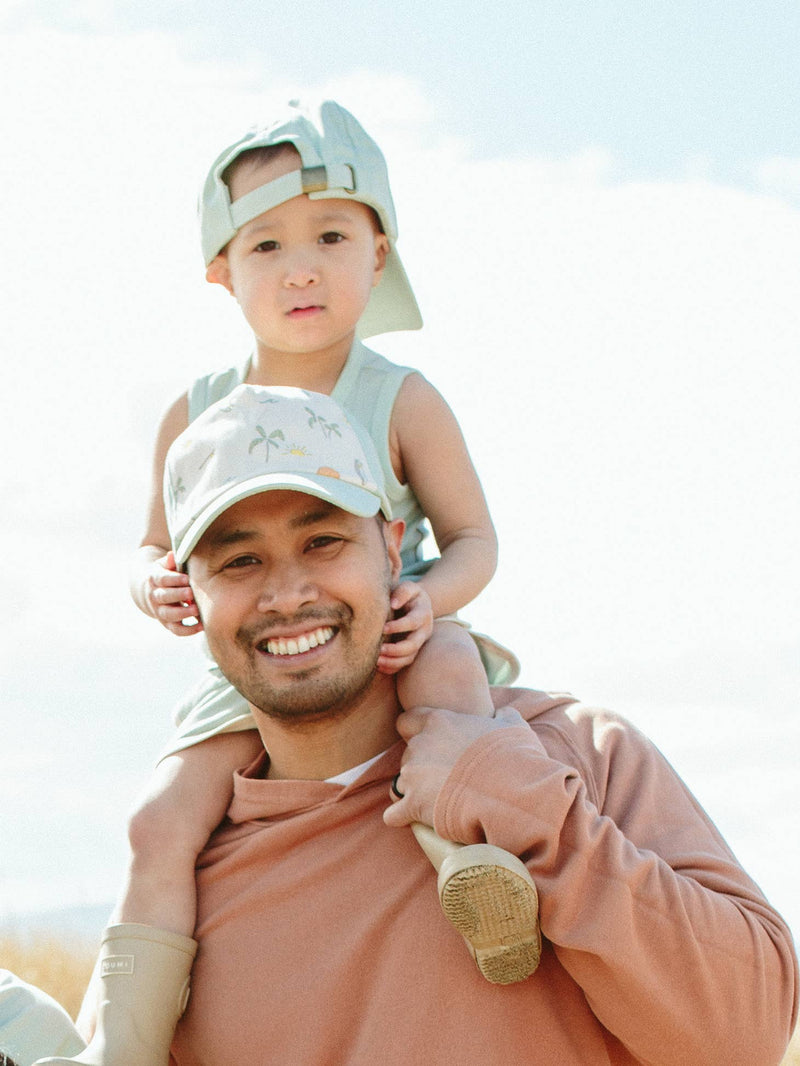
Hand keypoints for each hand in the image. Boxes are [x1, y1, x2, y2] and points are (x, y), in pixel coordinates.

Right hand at [146, 550, 202, 635]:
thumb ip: (171, 561)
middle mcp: (155, 596)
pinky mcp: (167, 623)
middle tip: (191, 593)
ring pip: (168, 615)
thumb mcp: (165, 564)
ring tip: (197, 610)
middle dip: (178, 595)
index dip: (174, 579)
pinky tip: (201, 626)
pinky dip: (188, 630)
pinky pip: (176, 630)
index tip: (186, 578)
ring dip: (182, 614)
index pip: (162, 579)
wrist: (151, 591)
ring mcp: (160, 611)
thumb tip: (173, 555)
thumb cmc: (166, 574)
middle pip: (164, 597)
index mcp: (154, 579)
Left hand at [378, 582, 433, 673]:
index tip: (383, 628)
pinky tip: (380, 667)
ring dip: (393, 661)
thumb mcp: (408, 587)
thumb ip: (402, 591)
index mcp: (423, 613)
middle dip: (396, 650)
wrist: (414, 604)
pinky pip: (404, 664)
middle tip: (379, 650)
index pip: (413, 622)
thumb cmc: (407, 594)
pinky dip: (392, 667)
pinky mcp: (412, 651)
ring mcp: (419, 643)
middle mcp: (424, 630)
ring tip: (376, 661)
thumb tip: (393, 604)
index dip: (399, 627)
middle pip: (413, 645)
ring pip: (409, 657)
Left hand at [383, 704, 527, 827]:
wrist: (511, 791)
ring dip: (415, 792)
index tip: (434, 745)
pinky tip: (416, 821)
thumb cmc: (513, 756)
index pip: (408, 720)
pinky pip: (394, 814)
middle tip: (445, 779)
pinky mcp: (412, 805)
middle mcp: (420, 745)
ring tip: (439, 803)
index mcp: (439, 722)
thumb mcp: (513, 727)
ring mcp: (413, 775)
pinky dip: (402, 818)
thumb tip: (504, 713)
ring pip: (401, 783)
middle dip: (422, 766)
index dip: (417, 733)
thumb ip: (503, 716)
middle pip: (408, 755)